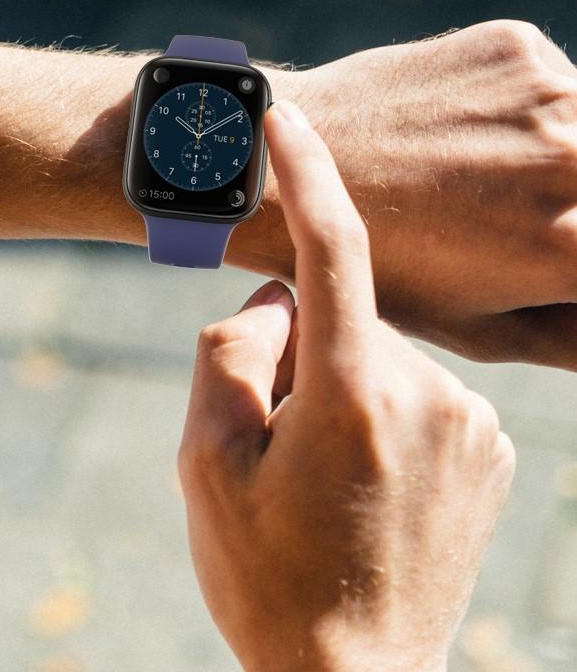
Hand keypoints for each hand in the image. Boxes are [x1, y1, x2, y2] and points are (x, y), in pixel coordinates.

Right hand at [180, 101, 514, 671]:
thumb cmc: (265, 577)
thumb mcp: (203, 463)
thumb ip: (230, 353)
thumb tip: (276, 302)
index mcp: (354, 394)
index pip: (335, 250)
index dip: (307, 174)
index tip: (285, 118)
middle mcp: (431, 395)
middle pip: (337, 319)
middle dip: (292, 351)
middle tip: (267, 439)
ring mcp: (473, 425)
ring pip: (375, 354)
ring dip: (334, 387)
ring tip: (316, 478)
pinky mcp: (492, 450)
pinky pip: (414, 390)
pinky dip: (376, 411)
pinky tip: (360, 484)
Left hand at [236, 20, 576, 369]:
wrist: (280, 168)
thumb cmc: (377, 265)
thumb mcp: (480, 329)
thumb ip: (572, 335)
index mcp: (575, 248)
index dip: (569, 253)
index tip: (544, 248)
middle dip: (569, 204)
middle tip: (509, 214)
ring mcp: (549, 93)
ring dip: (564, 149)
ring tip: (485, 175)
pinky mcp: (516, 47)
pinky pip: (554, 79)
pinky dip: (531, 107)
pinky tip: (465, 130)